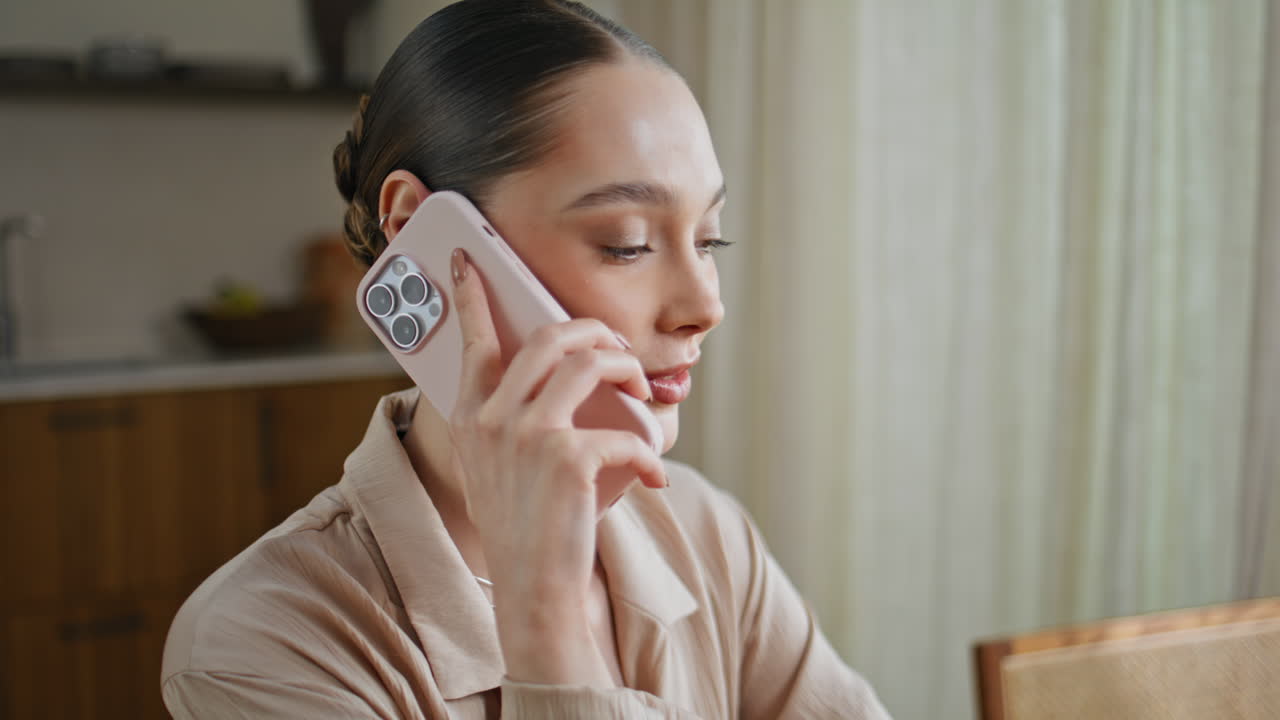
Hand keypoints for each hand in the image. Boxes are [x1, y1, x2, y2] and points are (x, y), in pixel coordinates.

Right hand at [446, 248, 666, 685]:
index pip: (471, 341)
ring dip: (627, 369)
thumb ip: (514, 421)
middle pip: (548, 337)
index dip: (472, 295)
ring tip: (643, 391)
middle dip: (593, 331)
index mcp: (473, 418)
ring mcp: (528, 436)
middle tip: (617, 349)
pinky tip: (653, 477)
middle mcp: (494, 419)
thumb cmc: (526, 528)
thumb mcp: (500, 468)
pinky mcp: (567, 460)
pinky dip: (649, 451)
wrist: (533, 590)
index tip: (468, 258)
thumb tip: (565, 376)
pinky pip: (625, 431)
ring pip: (588, 363)